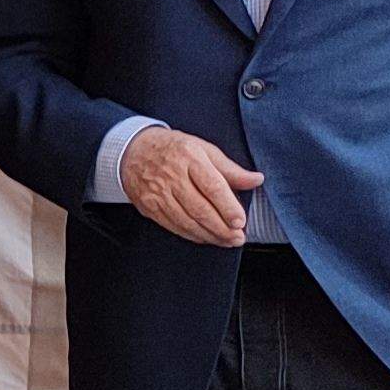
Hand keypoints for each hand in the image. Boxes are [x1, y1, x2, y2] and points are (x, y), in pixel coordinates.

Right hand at [120, 126, 260, 247]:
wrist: (133, 151)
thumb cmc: (173, 149)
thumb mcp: (204, 149)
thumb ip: (230, 168)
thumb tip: (256, 180)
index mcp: (189, 158)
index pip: (212, 186)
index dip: (228, 207)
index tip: (240, 221)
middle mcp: (172, 176)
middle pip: (200, 209)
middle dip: (222, 228)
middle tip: (238, 237)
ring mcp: (158, 193)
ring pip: (186, 221)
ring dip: (209, 235)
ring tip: (227, 241)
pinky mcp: (149, 206)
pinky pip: (173, 226)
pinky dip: (192, 235)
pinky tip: (206, 237)